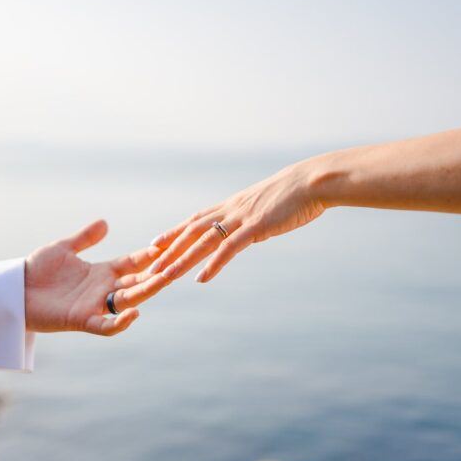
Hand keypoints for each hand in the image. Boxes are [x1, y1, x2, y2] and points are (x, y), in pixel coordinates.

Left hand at [25, 219, 169, 335]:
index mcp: (101, 272)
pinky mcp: (81, 320)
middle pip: (137, 283)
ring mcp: (94, 306)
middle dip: (156, 275)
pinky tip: (135, 313)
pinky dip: (121, 322)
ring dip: (147, 292)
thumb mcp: (63, 248)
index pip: (132, 264)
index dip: (148, 256)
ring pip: (128, 301)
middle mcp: (102, 290)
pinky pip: (106, 326)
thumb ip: (85, 238)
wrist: (13, 290)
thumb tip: (106, 223)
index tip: (166, 246)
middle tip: (176, 265)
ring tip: (164, 280)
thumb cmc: (37, 270)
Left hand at [148, 159, 325, 282]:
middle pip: (191, 231)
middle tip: (148, 265)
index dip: (174, 232)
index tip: (155, 243)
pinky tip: (202, 278)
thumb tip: (249, 226)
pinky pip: (229, 248)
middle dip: (169, 249)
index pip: (195, 219)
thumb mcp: (267, 205)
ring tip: (164, 276)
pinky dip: (214, 264)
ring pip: (203, 241)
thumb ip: (253, 217)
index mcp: (232, 205)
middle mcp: (231, 210)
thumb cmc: (295, 193)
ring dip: (182, 260)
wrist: (312, 182)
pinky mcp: (256, 226)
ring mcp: (242, 218)